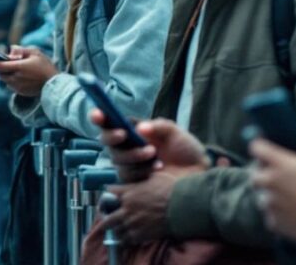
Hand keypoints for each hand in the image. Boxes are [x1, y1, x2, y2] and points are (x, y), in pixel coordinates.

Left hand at [0, 46, 57, 96]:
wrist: (55, 85)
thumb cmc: (45, 66)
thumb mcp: (35, 52)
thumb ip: (20, 50)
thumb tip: (9, 51)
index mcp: (18, 68)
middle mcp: (15, 78)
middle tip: (3, 62)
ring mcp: (17, 87)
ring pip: (4, 80)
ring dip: (5, 74)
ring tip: (14, 69)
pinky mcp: (20, 92)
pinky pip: (11, 85)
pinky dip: (12, 80)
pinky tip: (21, 76)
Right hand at [90, 113, 207, 182]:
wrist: (197, 173)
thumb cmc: (185, 149)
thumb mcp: (175, 132)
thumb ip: (159, 126)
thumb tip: (141, 129)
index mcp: (132, 130)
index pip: (110, 121)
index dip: (99, 117)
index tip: (98, 115)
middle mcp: (126, 146)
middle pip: (106, 140)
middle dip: (113, 137)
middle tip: (124, 134)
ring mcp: (128, 164)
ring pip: (117, 159)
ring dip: (133, 155)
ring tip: (154, 154)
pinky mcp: (132, 181)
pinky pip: (127, 175)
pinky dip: (141, 171)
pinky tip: (157, 169)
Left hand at [103, 171, 180, 244]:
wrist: (182, 206)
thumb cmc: (171, 188)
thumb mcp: (155, 176)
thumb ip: (144, 177)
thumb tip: (146, 170)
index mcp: (128, 192)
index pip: (109, 192)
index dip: (109, 194)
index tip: (110, 196)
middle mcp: (126, 208)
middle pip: (107, 217)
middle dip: (106, 218)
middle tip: (107, 219)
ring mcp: (132, 223)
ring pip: (116, 230)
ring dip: (117, 230)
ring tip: (119, 229)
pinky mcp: (141, 235)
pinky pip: (128, 240)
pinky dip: (127, 239)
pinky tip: (130, 237)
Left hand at [250, 139, 295, 241]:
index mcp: (279, 163)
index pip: (257, 148)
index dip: (260, 149)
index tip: (265, 151)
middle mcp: (269, 181)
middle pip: (255, 175)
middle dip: (264, 176)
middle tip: (280, 180)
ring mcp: (269, 202)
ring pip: (262, 198)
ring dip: (271, 198)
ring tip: (289, 201)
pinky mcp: (274, 220)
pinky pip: (270, 217)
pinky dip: (277, 216)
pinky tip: (291, 216)